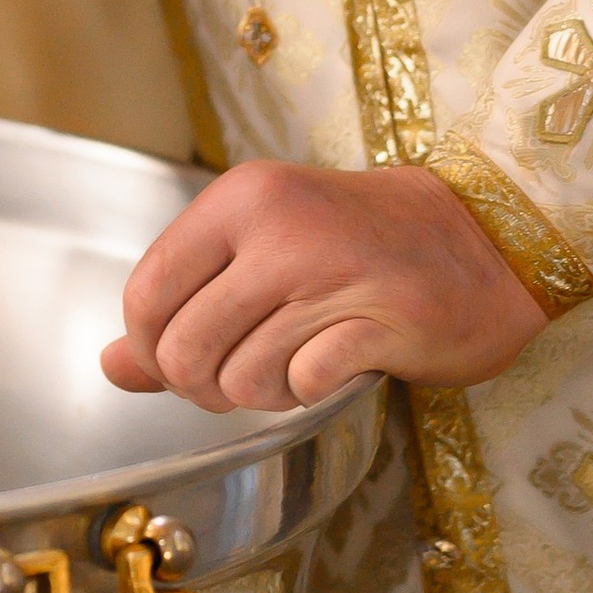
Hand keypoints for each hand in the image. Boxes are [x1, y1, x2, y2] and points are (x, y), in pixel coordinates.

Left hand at [103, 160, 548, 413]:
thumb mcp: (259, 251)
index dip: (150, 350)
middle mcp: (278, 230)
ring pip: (239, 380)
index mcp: (240, 199)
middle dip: (202, 386)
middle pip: (182, 351)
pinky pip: (303, 388)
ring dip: (263, 391)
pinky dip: (309, 392)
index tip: (182, 358)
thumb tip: (112, 365)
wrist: (481, 235)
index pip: (144, 297)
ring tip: (297, 362)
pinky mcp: (381, 322)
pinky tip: (333, 365)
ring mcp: (331, 274)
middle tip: (243, 372)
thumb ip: (181, 305)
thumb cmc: (358, 243)